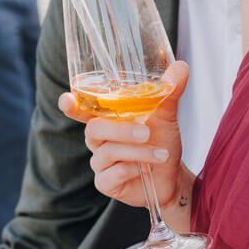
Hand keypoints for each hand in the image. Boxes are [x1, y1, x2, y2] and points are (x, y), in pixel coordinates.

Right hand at [59, 60, 188, 210]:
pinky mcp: (105, 183)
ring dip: (137, 152)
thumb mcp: (167, 114)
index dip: (70, 104)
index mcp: (106, 118)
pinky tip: (144, 170)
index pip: (80, 109)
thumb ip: (169, 90)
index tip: (67, 99)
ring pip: (107, 152)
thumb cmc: (161, 139)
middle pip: (93, 129)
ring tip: (161, 154)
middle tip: (146, 132)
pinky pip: (110, 175)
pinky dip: (130, 170)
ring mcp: (100, 162)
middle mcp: (99, 139)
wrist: (172, 175)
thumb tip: (181, 65)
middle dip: (120, 130)